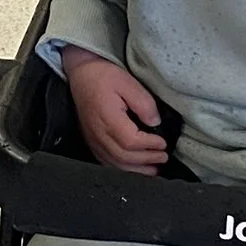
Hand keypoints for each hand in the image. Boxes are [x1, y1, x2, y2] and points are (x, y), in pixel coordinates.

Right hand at [62, 48, 167, 172]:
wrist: (82, 75)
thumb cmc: (103, 76)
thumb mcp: (128, 82)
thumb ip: (144, 104)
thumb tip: (155, 123)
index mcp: (108, 118)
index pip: (131, 141)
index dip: (149, 145)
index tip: (163, 143)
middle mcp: (99, 133)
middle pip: (124, 157)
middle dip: (146, 160)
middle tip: (163, 157)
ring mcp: (93, 140)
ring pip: (115, 163)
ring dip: (136, 169)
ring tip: (153, 169)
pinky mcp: (92, 142)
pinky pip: (106, 162)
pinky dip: (122, 168)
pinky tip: (134, 168)